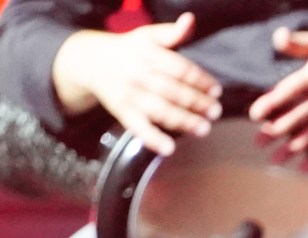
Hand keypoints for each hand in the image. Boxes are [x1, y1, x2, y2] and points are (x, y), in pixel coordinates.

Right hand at [53, 13, 222, 156]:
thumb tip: (190, 20)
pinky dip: (154, 139)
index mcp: (147, 53)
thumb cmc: (129, 49)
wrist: (91, 61)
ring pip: (160, 110)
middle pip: (173, 91)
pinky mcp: (123, 112)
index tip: (216, 90)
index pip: (179, 68)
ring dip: (184, 121)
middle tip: (215, 112)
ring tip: (204, 129)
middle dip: (197, 103)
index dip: (200, 80)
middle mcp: (138, 74)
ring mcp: (130, 95)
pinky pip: (139, 128)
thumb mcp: (149, 36)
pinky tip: (169, 148)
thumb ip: (173, 33)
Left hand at [250, 28, 307, 170]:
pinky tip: (303, 168)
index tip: (255, 114)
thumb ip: (299, 41)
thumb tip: (278, 36)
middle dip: (276, 132)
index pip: (290, 91)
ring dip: (292, 149)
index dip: (271, 103)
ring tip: (275, 160)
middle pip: (298, 118)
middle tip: (258, 142)